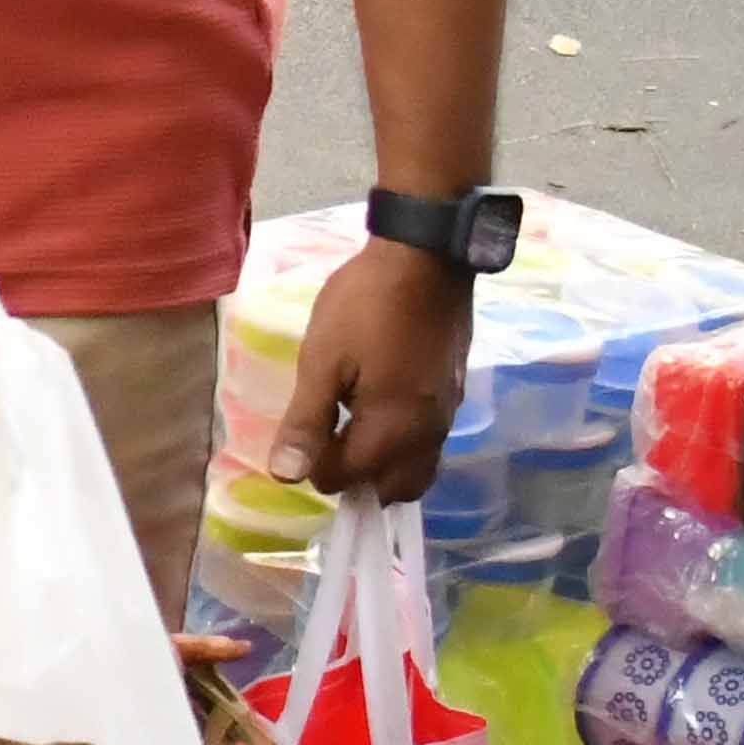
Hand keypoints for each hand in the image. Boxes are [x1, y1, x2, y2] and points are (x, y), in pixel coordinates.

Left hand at [275, 235, 472, 497]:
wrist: (427, 255)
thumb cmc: (367, 305)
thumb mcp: (322, 360)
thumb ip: (306, 422)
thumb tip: (287, 477)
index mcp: (394, 431)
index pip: (348, 480)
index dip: (317, 464)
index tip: (305, 427)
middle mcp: (430, 434)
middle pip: (394, 488)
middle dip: (358, 477)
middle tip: (329, 437)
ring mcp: (449, 414)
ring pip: (417, 467)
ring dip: (384, 463)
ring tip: (352, 423)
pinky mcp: (455, 391)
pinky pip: (429, 439)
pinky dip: (404, 442)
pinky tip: (380, 404)